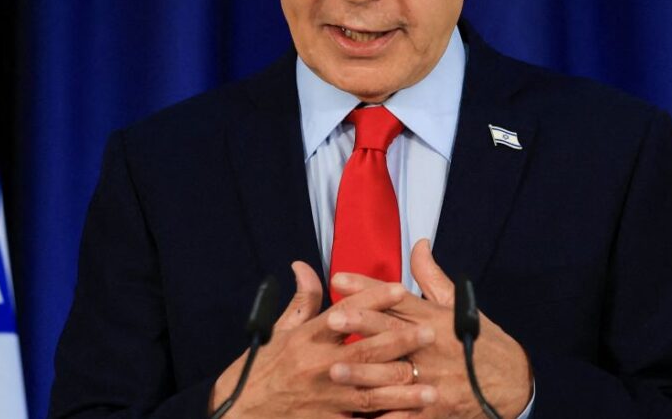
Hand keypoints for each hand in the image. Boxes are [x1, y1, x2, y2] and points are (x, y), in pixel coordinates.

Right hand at [208, 261, 438, 417]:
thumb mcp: (278, 332)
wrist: (241, 412)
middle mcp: (317, 366)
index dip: (373, 299)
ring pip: (369, 392)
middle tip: (429, 334)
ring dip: (402, 391)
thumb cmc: (263, 369)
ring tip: (431, 387)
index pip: (345, 314)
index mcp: (307, 339)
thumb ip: (301, 301)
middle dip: (400, 342)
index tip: (400, 289)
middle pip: (365, 351)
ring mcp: (323, 398)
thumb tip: (304, 266)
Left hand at [329, 241, 532, 418]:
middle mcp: (431, 345)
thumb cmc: (481, 340)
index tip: (339, 278)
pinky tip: (361, 417)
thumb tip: (418, 244)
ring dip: (364, 373)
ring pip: (393, 374)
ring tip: (335, 369)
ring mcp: (434, 378)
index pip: (396, 298)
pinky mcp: (438, 407)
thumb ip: (431, 277)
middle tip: (332, 319)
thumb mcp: (458, 305)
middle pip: (391, 332)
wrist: (514, 381)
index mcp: (434, 318)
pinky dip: (387, 416)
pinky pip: (408, 412)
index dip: (368, 287)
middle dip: (362, 324)